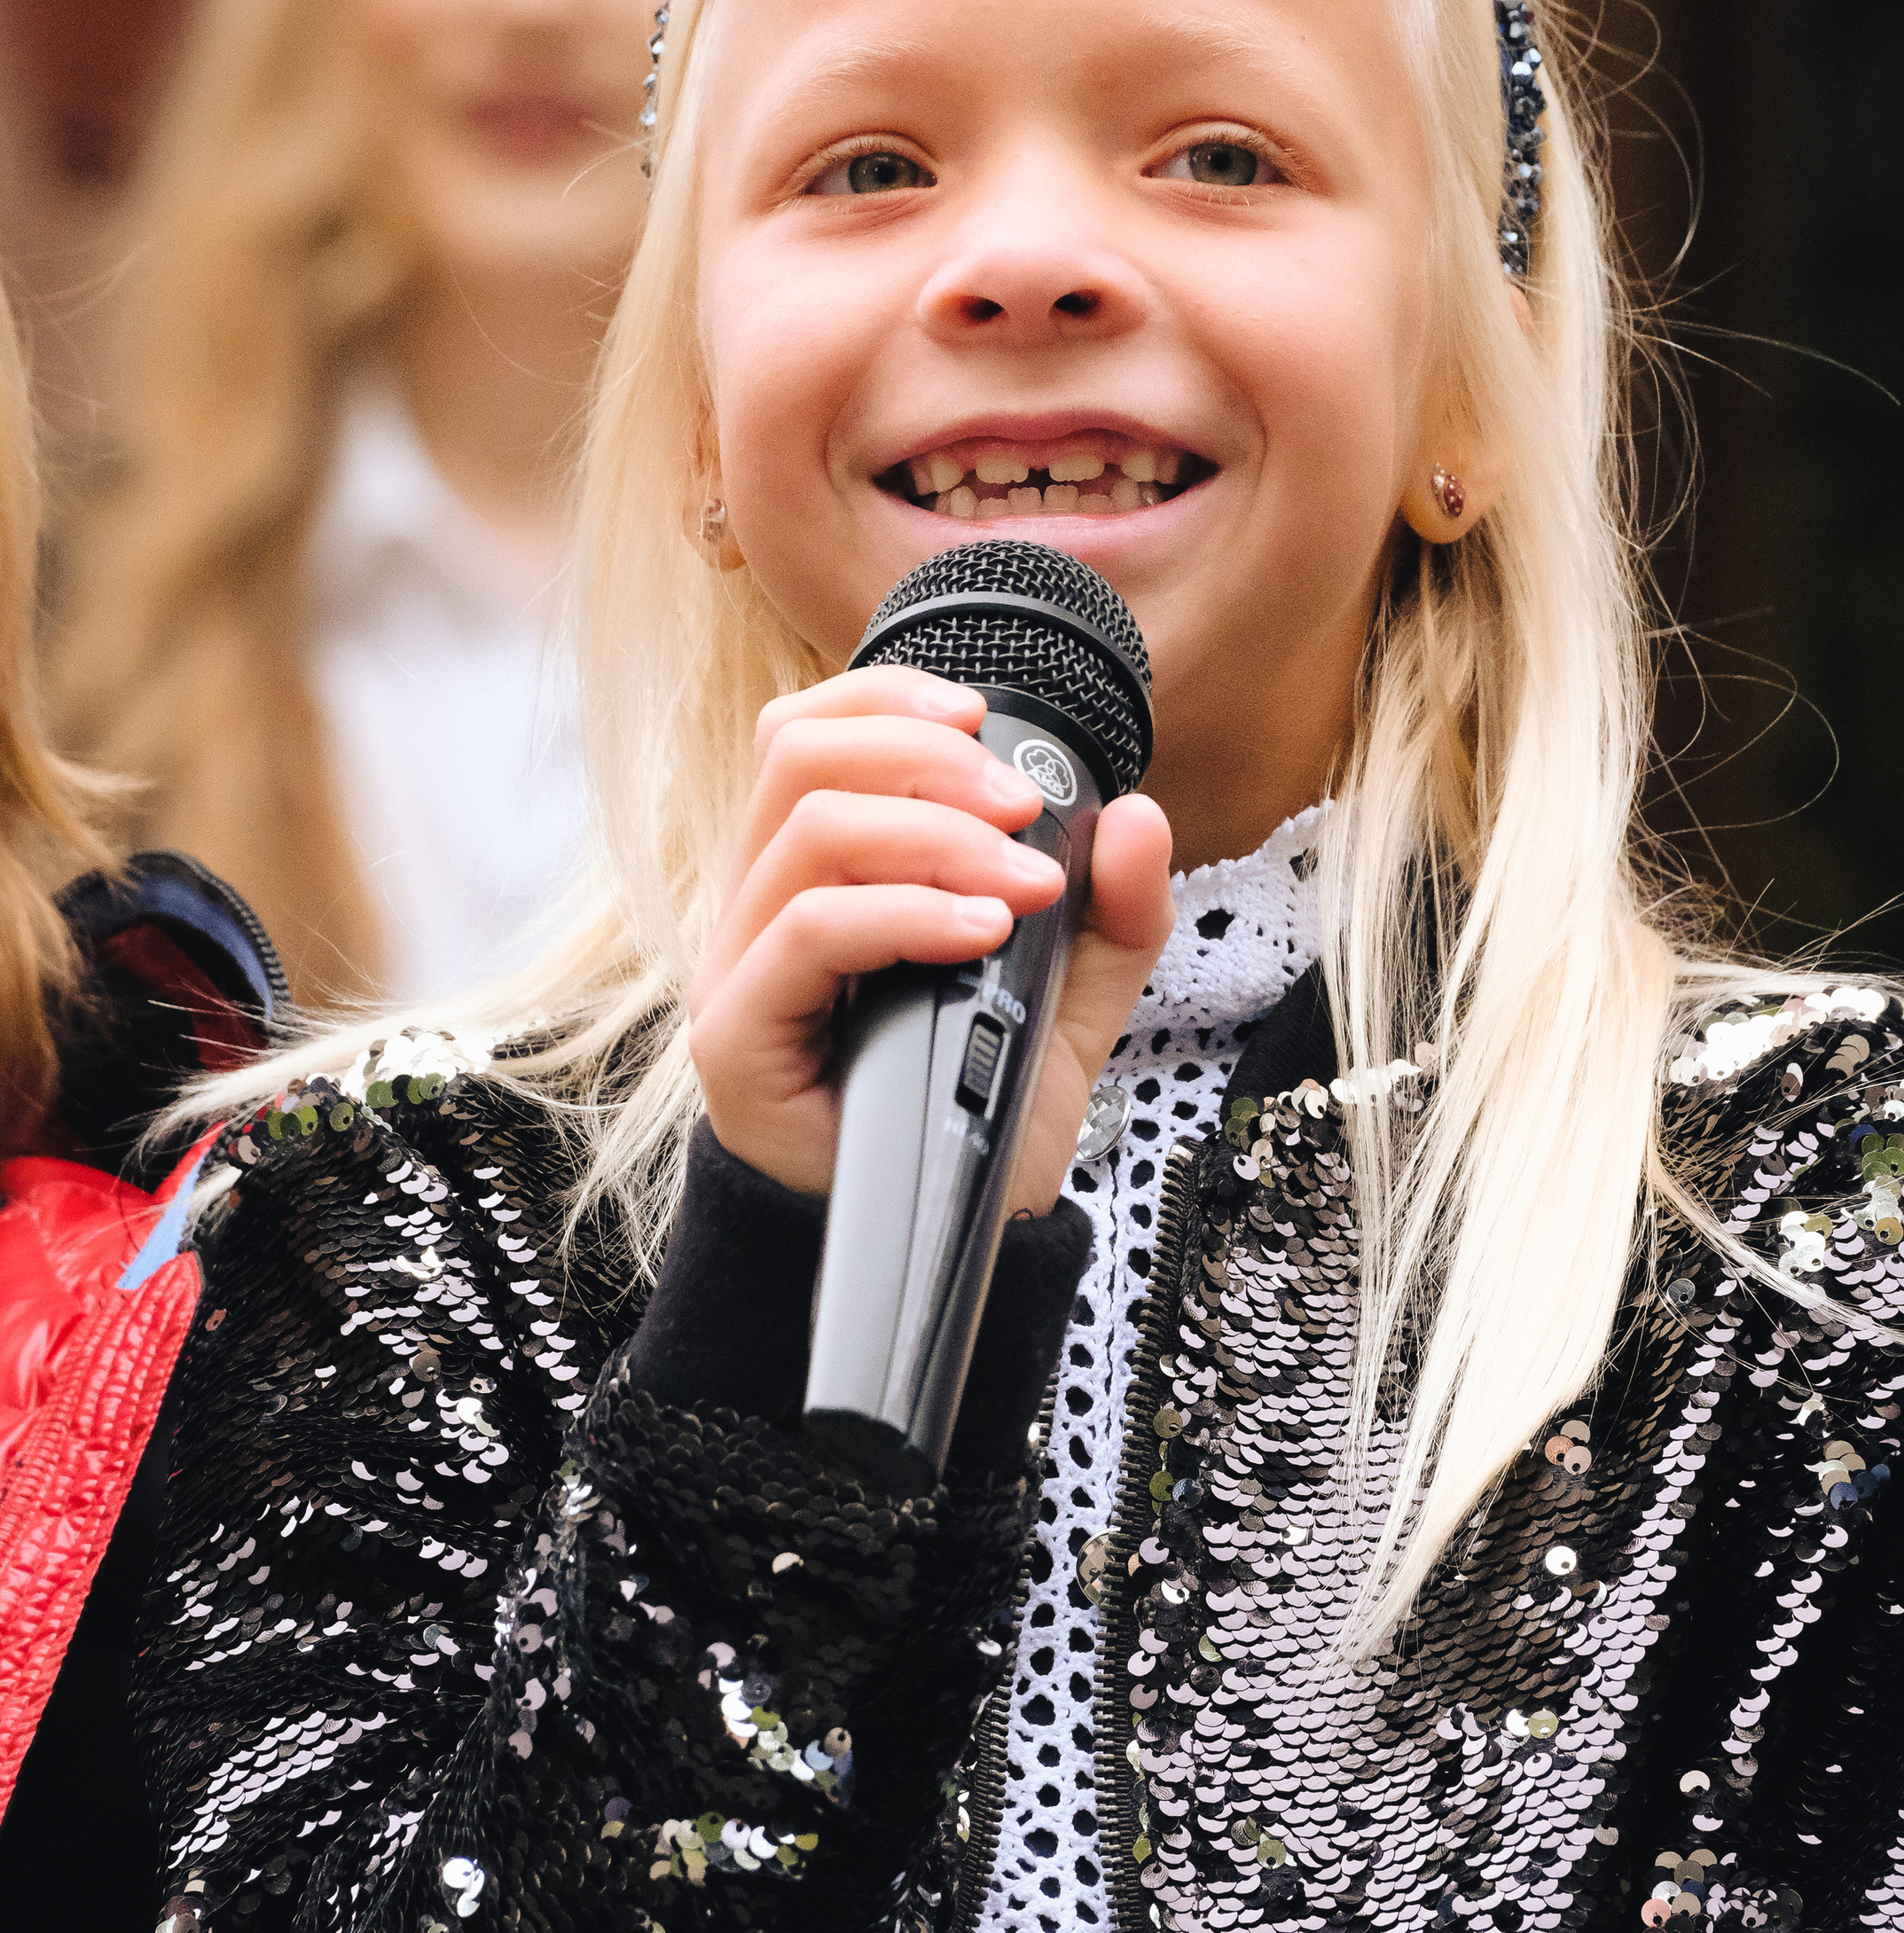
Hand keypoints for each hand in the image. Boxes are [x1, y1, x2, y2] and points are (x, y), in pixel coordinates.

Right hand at [687, 669, 1174, 1214]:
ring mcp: (740, 969)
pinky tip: (981, 930)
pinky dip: (906, 912)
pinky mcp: (738, 1035)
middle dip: (924, 757)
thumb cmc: (975, 1105)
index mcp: (820, 874)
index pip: (807, 735)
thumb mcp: (1072, 994)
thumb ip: (1112, 910)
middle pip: (797, 756)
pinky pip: (807, 933)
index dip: (886, 697)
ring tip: (1025, 884)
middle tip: (1022, 806)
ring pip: (807, 831)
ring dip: (935, 835)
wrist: (950, 1236)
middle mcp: (763, 907)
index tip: (982, 713)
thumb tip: (1137, 815)